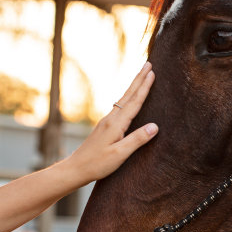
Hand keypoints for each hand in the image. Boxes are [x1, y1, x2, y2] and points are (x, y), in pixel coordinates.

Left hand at [68, 62, 157, 184]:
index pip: (134, 102)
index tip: (152, 72)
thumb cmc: (98, 164)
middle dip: (139, 79)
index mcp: (116, 123)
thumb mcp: (120, 154)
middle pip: (128, 95)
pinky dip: (128, 97)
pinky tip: (129, 98)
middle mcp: (111, 118)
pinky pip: (120, 106)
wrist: (76, 168)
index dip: (144, 87)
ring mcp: (107, 121)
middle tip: (148, 63)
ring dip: (134, 86)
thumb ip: (138, 139)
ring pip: (123, 99)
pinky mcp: (105, 126)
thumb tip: (155, 126)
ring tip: (141, 75)